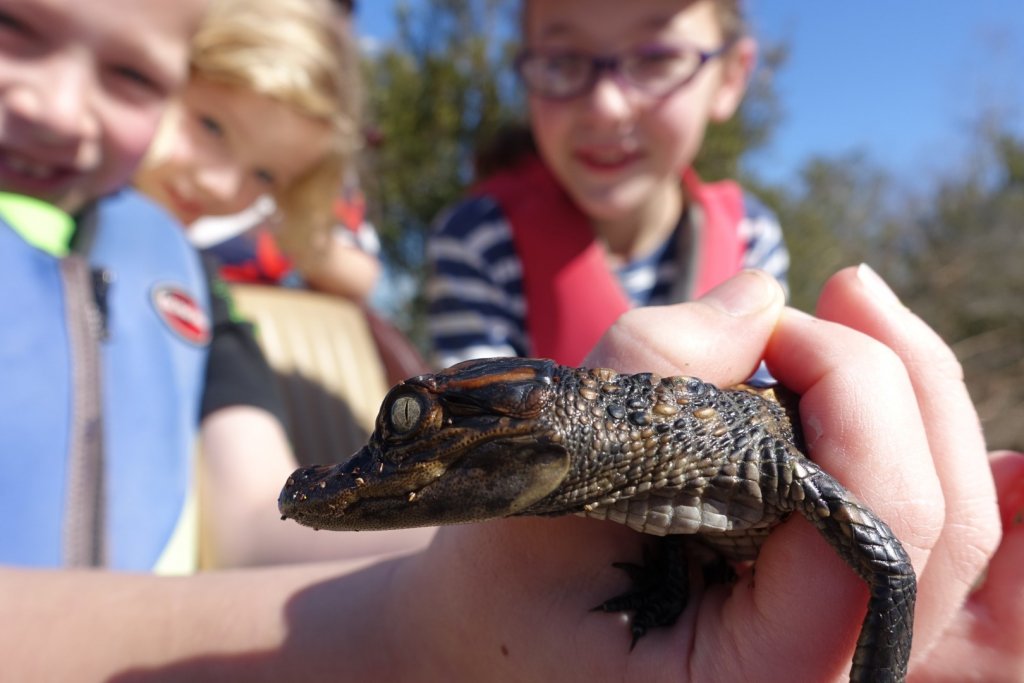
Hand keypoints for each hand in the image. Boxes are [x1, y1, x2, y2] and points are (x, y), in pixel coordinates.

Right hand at [390, 267, 1004, 681]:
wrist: (488, 653)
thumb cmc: (498, 589)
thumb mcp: (538, 478)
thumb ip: (643, 375)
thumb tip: (764, 290)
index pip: (879, 527)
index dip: (849, 389)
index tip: (763, 325)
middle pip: (950, 525)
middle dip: (898, 380)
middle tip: (831, 293)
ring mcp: (841, 669)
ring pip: (972, 541)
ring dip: (934, 412)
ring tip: (869, 323)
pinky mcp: (837, 637)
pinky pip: (963, 581)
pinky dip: (981, 494)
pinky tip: (984, 445)